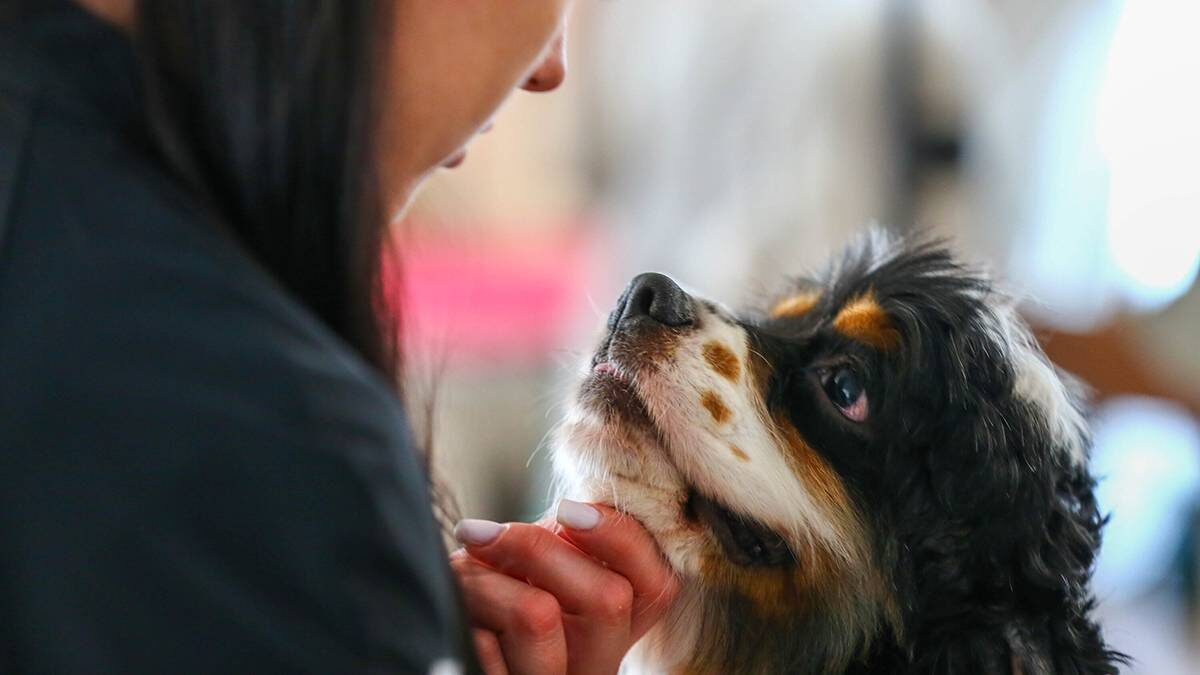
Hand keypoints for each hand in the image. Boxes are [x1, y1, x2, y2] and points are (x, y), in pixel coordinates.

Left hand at [450, 501, 680, 674]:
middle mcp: (595, 665)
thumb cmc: (496, 602)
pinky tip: (461, 620)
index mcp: (614, 630)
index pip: (658, 586)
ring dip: (484, 578)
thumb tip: (575, 509)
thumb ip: (567, 542)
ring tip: (460, 572)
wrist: (453, 653)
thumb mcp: (544, 570)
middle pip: (608, 599)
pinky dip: (464, 618)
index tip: (567, 509)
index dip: (621, 538)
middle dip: (538, 548)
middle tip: (483, 534)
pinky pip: (486, 651)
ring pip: (540, 616)